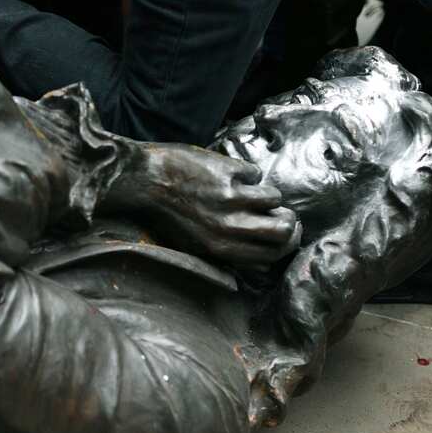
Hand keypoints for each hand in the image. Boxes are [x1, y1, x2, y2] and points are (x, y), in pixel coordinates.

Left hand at [114, 144, 300, 267]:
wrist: (141, 179)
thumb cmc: (166, 213)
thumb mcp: (193, 244)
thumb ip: (228, 253)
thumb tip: (264, 260)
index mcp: (220, 249)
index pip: (272, 255)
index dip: (287, 243)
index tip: (287, 233)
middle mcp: (228, 227)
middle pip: (284, 230)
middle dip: (289, 220)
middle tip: (282, 212)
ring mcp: (230, 198)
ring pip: (274, 198)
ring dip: (266, 193)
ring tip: (246, 189)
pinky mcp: (227, 172)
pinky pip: (254, 173)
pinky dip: (246, 172)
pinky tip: (226, 172)